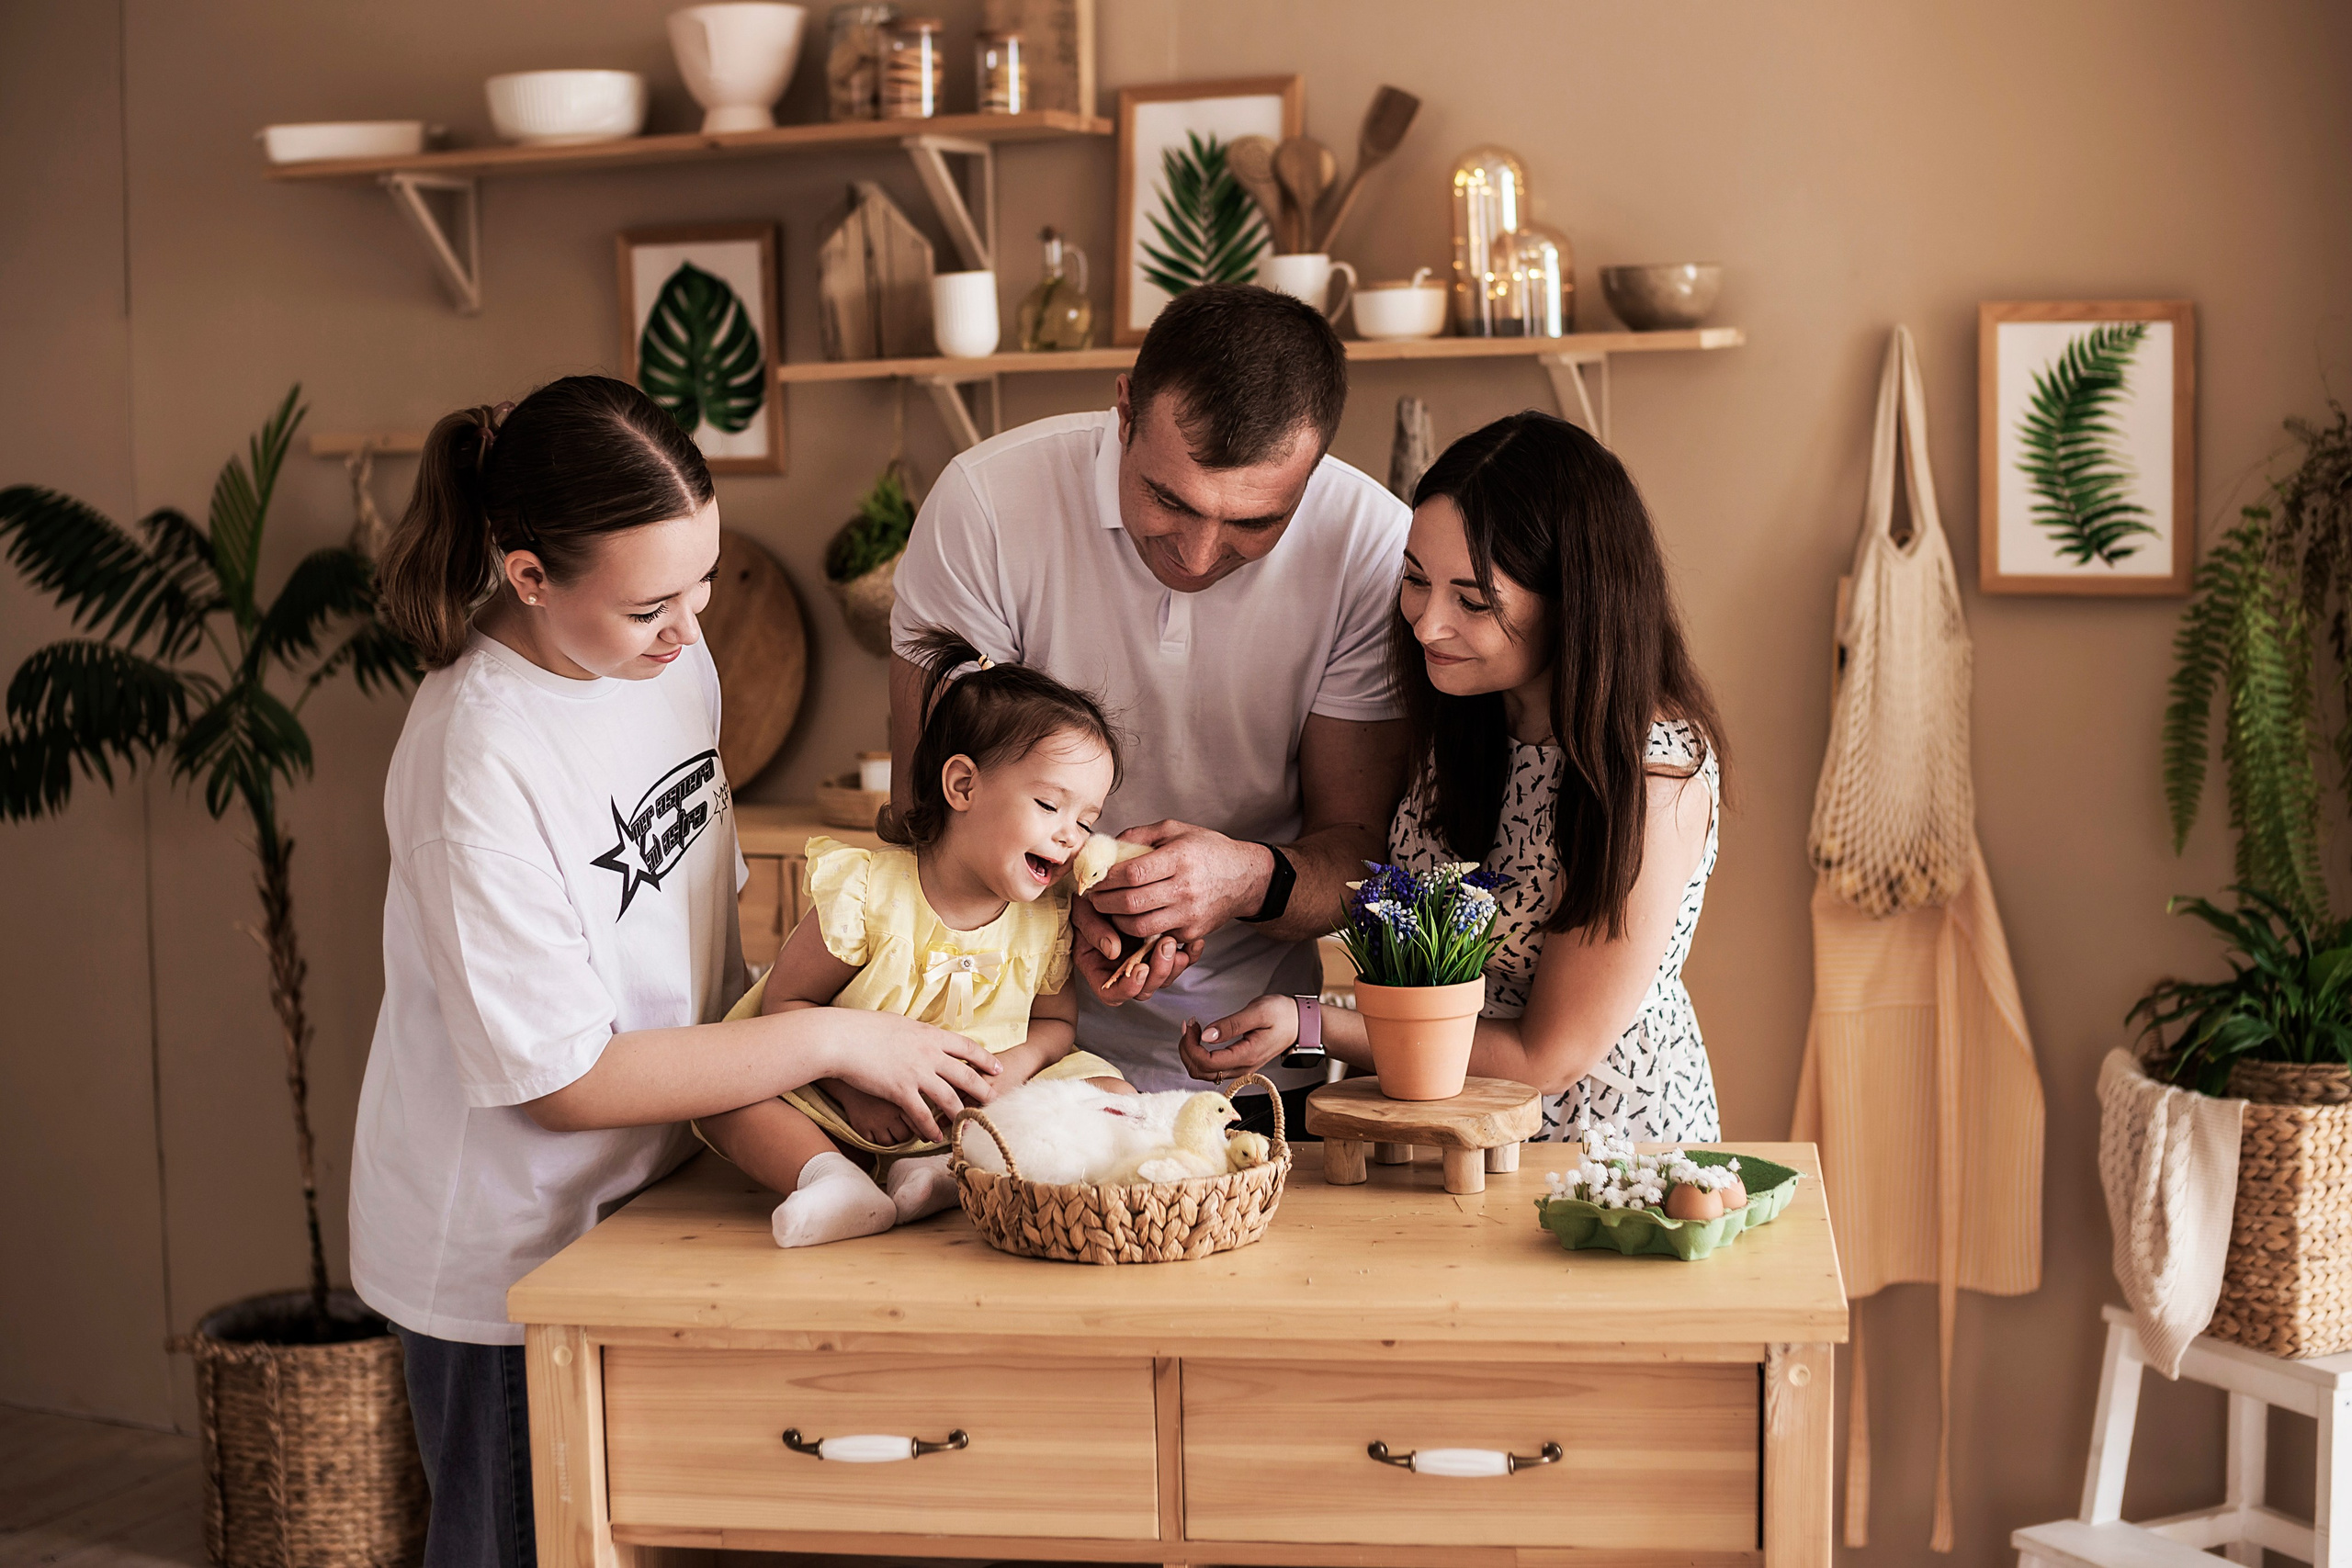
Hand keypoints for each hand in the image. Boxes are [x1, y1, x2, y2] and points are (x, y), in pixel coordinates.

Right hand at [822, 1011, 1001, 1141]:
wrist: (842, 1038)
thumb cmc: (864, 1028)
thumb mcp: (899, 1024)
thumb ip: (917, 1034)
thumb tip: (924, 1037)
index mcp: (930, 1035)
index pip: (967, 1047)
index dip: (985, 1059)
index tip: (997, 1068)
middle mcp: (929, 1054)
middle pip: (966, 1074)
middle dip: (982, 1090)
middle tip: (994, 1101)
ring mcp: (916, 1073)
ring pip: (949, 1098)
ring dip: (961, 1114)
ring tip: (969, 1126)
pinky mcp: (900, 1090)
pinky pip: (922, 1114)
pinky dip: (931, 1128)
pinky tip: (936, 1138)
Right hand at [1072, 896, 1200, 1005]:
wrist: (1103, 886)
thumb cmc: (1085, 902)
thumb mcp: (1082, 913)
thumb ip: (1094, 931)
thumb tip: (1113, 950)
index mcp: (1098, 970)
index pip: (1112, 994)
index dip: (1128, 988)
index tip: (1140, 969)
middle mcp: (1122, 970)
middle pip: (1144, 989)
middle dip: (1158, 973)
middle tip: (1165, 947)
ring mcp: (1143, 960)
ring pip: (1164, 977)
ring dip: (1174, 966)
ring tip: (1173, 942)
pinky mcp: (1160, 949)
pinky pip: (1179, 960)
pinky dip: (1190, 954)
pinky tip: (1195, 942)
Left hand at [1084, 821, 1271, 941]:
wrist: (1245, 877)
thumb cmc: (1207, 850)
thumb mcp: (1175, 830)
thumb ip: (1139, 835)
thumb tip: (1105, 847)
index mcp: (1180, 858)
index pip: (1133, 872)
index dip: (1107, 877)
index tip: (1094, 876)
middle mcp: (1185, 888)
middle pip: (1131, 902)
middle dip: (1103, 901)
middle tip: (1093, 896)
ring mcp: (1189, 914)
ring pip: (1139, 926)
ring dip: (1116, 919)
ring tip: (1108, 908)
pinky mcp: (1192, 933)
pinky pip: (1156, 936)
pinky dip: (1137, 930)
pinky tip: (1130, 918)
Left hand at [1177, 995, 1298, 1082]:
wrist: (1300, 1023)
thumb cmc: (1282, 1015)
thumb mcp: (1258, 1012)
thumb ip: (1231, 1025)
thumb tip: (1206, 1035)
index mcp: (1246, 1056)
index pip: (1207, 1063)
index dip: (1191, 1046)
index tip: (1192, 1025)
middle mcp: (1242, 1068)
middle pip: (1200, 1072)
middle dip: (1187, 1049)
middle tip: (1190, 1026)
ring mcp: (1240, 1069)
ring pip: (1203, 1072)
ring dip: (1192, 1052)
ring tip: (1194, 1029)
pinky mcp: (1238, 1065)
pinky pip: (1211, 1068)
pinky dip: (1200, 1054)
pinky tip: (1201, 1037)